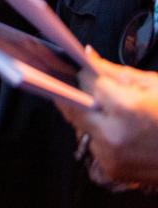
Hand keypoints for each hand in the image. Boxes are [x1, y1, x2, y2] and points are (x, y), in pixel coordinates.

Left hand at [56, 50, 157, 187]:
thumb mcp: (153, 86)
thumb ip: (114, 72)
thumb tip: (87, 55)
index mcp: (125, 108)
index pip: (86, 82)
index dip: (85, 73)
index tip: (84, 67)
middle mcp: (112, 134)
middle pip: (75, 105)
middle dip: (79, 93)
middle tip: (89, 85)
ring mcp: (110, 156)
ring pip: (80, 125)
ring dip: (89, 115)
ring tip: (115, 111)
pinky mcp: (112, 170)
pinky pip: (93, 143)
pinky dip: (100, 134)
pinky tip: (121, 129)